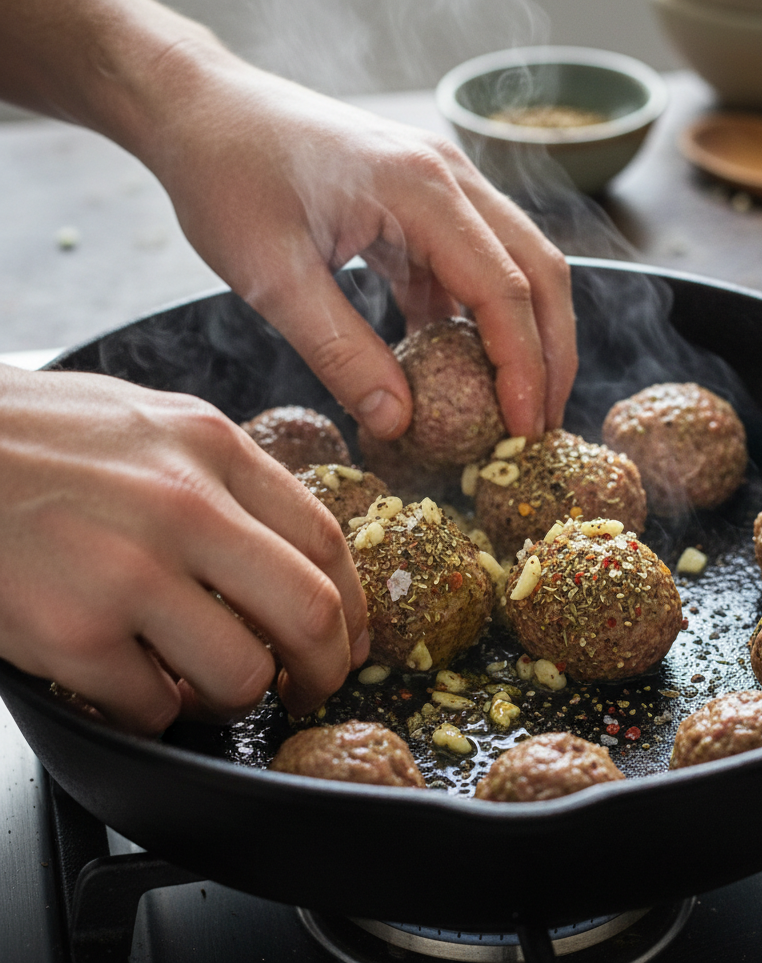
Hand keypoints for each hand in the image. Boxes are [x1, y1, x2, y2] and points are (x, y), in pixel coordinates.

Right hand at [0, 366, 366, 734]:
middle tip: (311, 689)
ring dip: (233, 700)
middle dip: (324, 671)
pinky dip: (154, 715)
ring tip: (206, 692)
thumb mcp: (149, 424)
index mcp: (214, 448)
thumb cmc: (29, 437)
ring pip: (241, 674)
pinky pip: (151, 708)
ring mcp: (129, 571)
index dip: (352, 607)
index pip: (326, 540)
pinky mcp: (71, 633)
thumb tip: (282, 548)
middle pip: (310, 612)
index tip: (348, 641)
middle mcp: (186, 506)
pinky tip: (134, 690)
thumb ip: (220, 478)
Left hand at [139, 51, 577, 440]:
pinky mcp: (425, 201)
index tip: (522, 430)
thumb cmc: (225, 177)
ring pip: (518, 266)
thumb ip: (339, 351)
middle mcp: (450, 177)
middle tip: (539, 427)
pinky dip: (479, 319)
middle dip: (549, 354)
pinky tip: (461, 367)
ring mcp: (443, 184)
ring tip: (516, 406)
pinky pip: (474, 265)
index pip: (504, 289)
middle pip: (538, 272)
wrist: (200, 109)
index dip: (523, 366)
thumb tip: (398, 422)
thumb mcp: (271, 276)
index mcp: (420, 187)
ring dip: (525, 336)